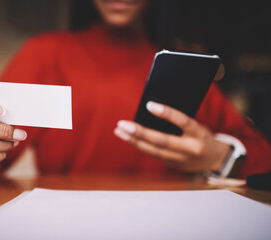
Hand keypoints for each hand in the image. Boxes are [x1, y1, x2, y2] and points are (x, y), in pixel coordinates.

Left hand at [114, 101, 230, 172]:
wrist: (214, 160)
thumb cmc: (202, 136)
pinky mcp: (173, 165)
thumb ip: (180, 120)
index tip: (150, 105)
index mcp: (200, 135)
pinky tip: (128, 138)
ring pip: (154, 151)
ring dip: (134, 141)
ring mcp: (181, 160)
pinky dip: (139, 146)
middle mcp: (191, 149)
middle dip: (140, 132)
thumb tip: (153, 108)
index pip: (184, 122)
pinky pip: (153, 155)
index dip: (168, 114)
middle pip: (162, 141)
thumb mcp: (198, 125)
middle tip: (123, 124)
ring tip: (119, 131)